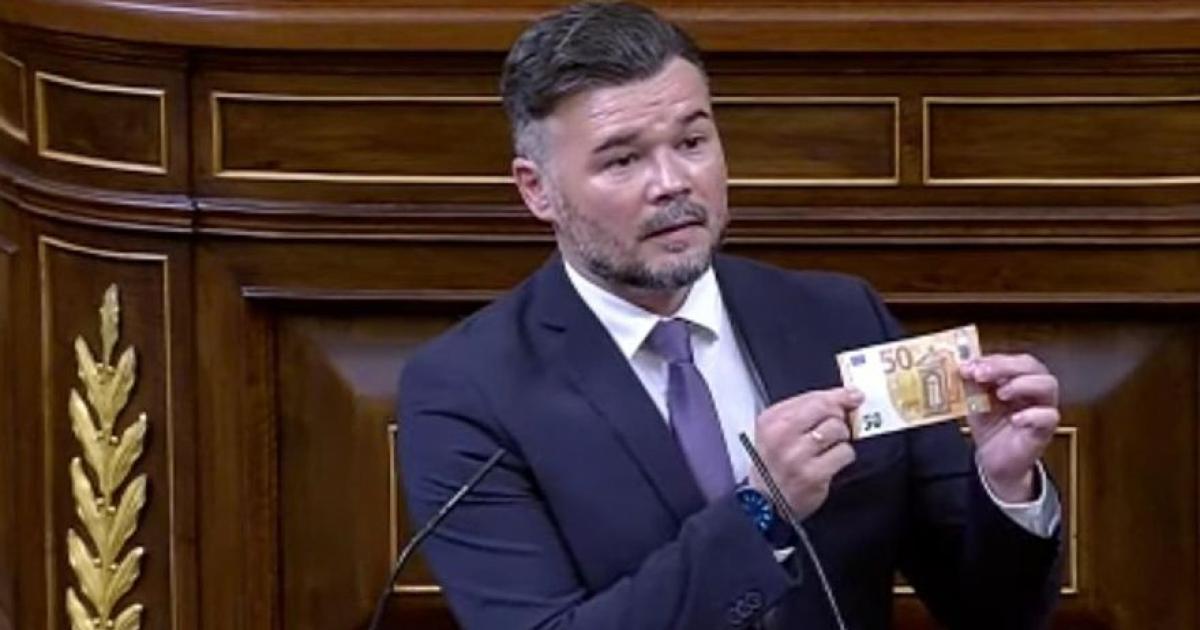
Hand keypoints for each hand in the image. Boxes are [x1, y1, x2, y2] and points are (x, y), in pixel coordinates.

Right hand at [751, 387, 861, 519]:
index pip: (814, 398)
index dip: (839, 396)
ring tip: (828, 447)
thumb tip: (849, 395)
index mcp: (772, 420)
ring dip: (841, 438)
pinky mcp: (814, 475)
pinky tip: (831, 461)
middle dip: (839, 418)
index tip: (853, 396)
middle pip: (829, 411)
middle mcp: (781, 436)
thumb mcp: (778, 428)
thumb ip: (807, 409)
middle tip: (835, 427)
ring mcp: (797, 457)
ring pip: (839, 431)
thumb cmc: (775, 461)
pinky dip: (843, 456)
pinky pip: (844, 454)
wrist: (766, 499)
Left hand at [961, 354, 1059, 501]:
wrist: (994, 460)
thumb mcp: (975, 401)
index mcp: (1018, 377)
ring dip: (1022, 384)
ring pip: (1048, 384)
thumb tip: (964, 366)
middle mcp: (1034, 388)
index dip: (993, 359)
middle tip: (981, 373)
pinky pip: (1049, 417)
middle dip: (1005, 366)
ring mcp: (1043, 407)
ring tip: (1001, 394)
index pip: (1013, 359)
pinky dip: (1032, 415)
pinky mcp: (1045, 429)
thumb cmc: (990, 425)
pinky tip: (1015, 418)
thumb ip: (972, 384)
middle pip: (1032, 366)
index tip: (970, 365)